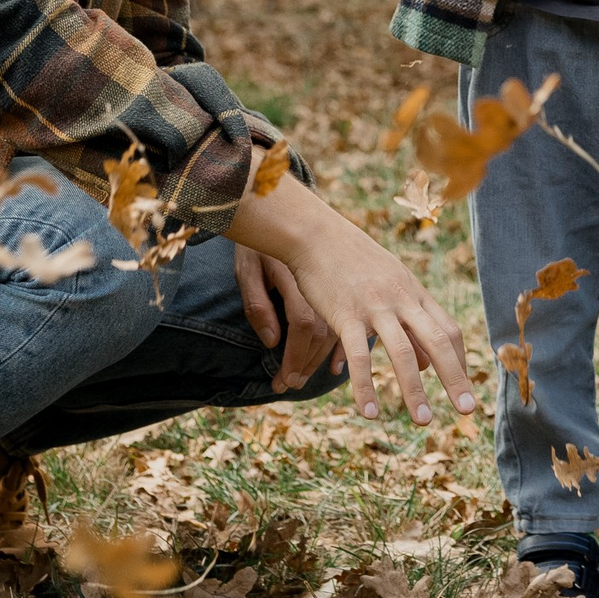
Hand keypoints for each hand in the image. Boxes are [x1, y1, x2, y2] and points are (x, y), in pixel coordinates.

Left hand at [234, 242, 338, 392]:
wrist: (279, 213)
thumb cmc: (256, 246)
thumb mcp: (247, 270)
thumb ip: (257, 306)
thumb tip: (272, 342)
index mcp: (298, 278)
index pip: (302, 326)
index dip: (293, 356)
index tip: (282, 380)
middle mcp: (323, 283)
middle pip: (322, 333)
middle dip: (305, 364)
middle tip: (289, 384)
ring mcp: (337, 286)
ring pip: (337, 330)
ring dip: (319, 359)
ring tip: (303, 376)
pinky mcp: (343, 289)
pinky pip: (351, 322)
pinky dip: (344, 346)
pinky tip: (337, 365)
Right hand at [281, 217, 476, 424]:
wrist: (316, 234)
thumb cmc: (353, 261)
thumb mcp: (390, 283)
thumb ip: (410, 320)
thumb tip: (426, 364)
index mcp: (414, 292)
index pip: (448, 330)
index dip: (459, 362)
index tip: (464, 389)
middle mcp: (401, 299)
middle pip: (438, 341)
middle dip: (455, 378)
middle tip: (467, 411)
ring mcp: (375, 306)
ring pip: (401, 352)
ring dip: (414, 391)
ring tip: (423, 421)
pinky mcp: (346, 315)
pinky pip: (360, 357)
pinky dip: (365, 388)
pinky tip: (370, 414)